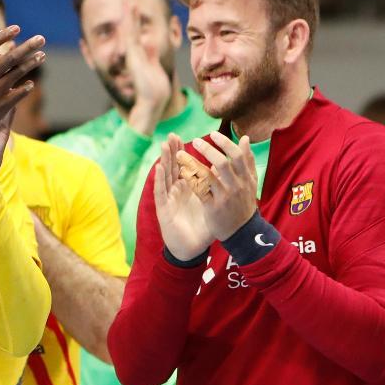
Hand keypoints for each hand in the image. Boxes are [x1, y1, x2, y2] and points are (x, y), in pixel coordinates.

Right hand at [0, 26, 43, 154]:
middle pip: (9, 57)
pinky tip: (30, 84)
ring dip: (32, 63)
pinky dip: (26, 88)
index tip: (17, 28)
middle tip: (41, 39)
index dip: (4, 35)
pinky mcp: (1, 107)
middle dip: (28, 46)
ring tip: (42, 56)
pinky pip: (19, 94)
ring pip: (17, 73)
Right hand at [120, 3, 171, 135]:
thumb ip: (152, 55)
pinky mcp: (133, 56)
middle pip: (130, 31)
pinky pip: (130, 36)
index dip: (134, 23)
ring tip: (128, 3)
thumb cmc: (155, 87)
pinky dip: (129, 25)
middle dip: (129, 16)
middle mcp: (133, 54)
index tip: (133, 10)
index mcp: (139, 55)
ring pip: (129, 31)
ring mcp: (132, 54)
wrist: (152, 99)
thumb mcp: (155, 67)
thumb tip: (151, 44)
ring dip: (128, 16)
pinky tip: (127, 15)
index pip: (136, 36)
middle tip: (127, 2)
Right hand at [154, 133, 212, 260]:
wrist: (190, 249)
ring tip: (164, 144)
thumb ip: (218, 189)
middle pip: (173, 167)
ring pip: (165, 176)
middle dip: (173, 151)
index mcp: (188, 190)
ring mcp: (168, 199)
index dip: (184, 153)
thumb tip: (225, 174)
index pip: (184, 167)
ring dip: (164, 159)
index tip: (186, 137)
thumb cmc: (201, 228)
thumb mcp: (214, 206)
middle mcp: (176, 192)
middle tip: (173, 135)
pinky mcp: (163, 208)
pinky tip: (159, 167)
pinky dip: (159, 179)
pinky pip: (160, 192)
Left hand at [191, 132, 258, 240]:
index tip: (212, 134)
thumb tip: (245, 138)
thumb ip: (247, 160)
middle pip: (222, 163)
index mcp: (246, 177)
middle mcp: (236, 186)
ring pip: (207, 176)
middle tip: (194, 141)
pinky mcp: (213, 208)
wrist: (242, 231)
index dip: (225, 143)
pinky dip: (190, 180)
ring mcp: (224, 197)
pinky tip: (181, 171)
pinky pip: (199, 191)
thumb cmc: (243, 202)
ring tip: (178, 154)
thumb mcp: (250, 181)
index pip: (237, 155)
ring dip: (192, 163)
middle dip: (207, 150)